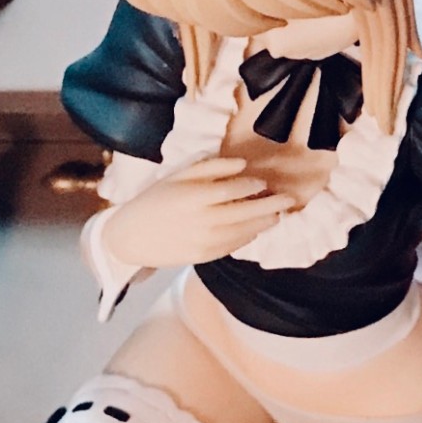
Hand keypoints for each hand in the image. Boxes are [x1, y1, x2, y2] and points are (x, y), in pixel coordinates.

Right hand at [104, 156, 293, 267]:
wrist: (132, 237)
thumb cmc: (155, 200)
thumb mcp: (178, 176)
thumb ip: (210, 168)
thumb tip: (242, 165)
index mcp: (194, 197)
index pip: (234, 190)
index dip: (252, 186)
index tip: (262, 182)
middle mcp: (203, 221)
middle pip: (247, 213)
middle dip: (271, 206)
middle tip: (289, 199)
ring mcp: (205, 242)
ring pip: (244, 232)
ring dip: (264, 223)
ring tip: (277, 215)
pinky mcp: (205, 257)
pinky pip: (234, 246)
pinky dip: (248, 237)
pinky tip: (255, 229)